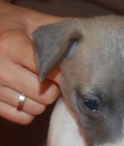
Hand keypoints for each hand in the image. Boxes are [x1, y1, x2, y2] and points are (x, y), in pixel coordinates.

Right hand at [0, 3, 61, 123]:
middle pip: (45, 95)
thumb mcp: (31, 21)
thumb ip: (57, 29)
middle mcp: (1, 70)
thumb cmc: (11, 28)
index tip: (65, 70)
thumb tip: (88, 37)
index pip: (48, 71)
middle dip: (54, 88)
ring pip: (36, 108)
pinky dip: (30, 110)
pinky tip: (28, 95)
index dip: (62, 73)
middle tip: (51, 78)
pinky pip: (24, 118)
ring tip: (38, 85)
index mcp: (11, 46)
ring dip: (43, 100)